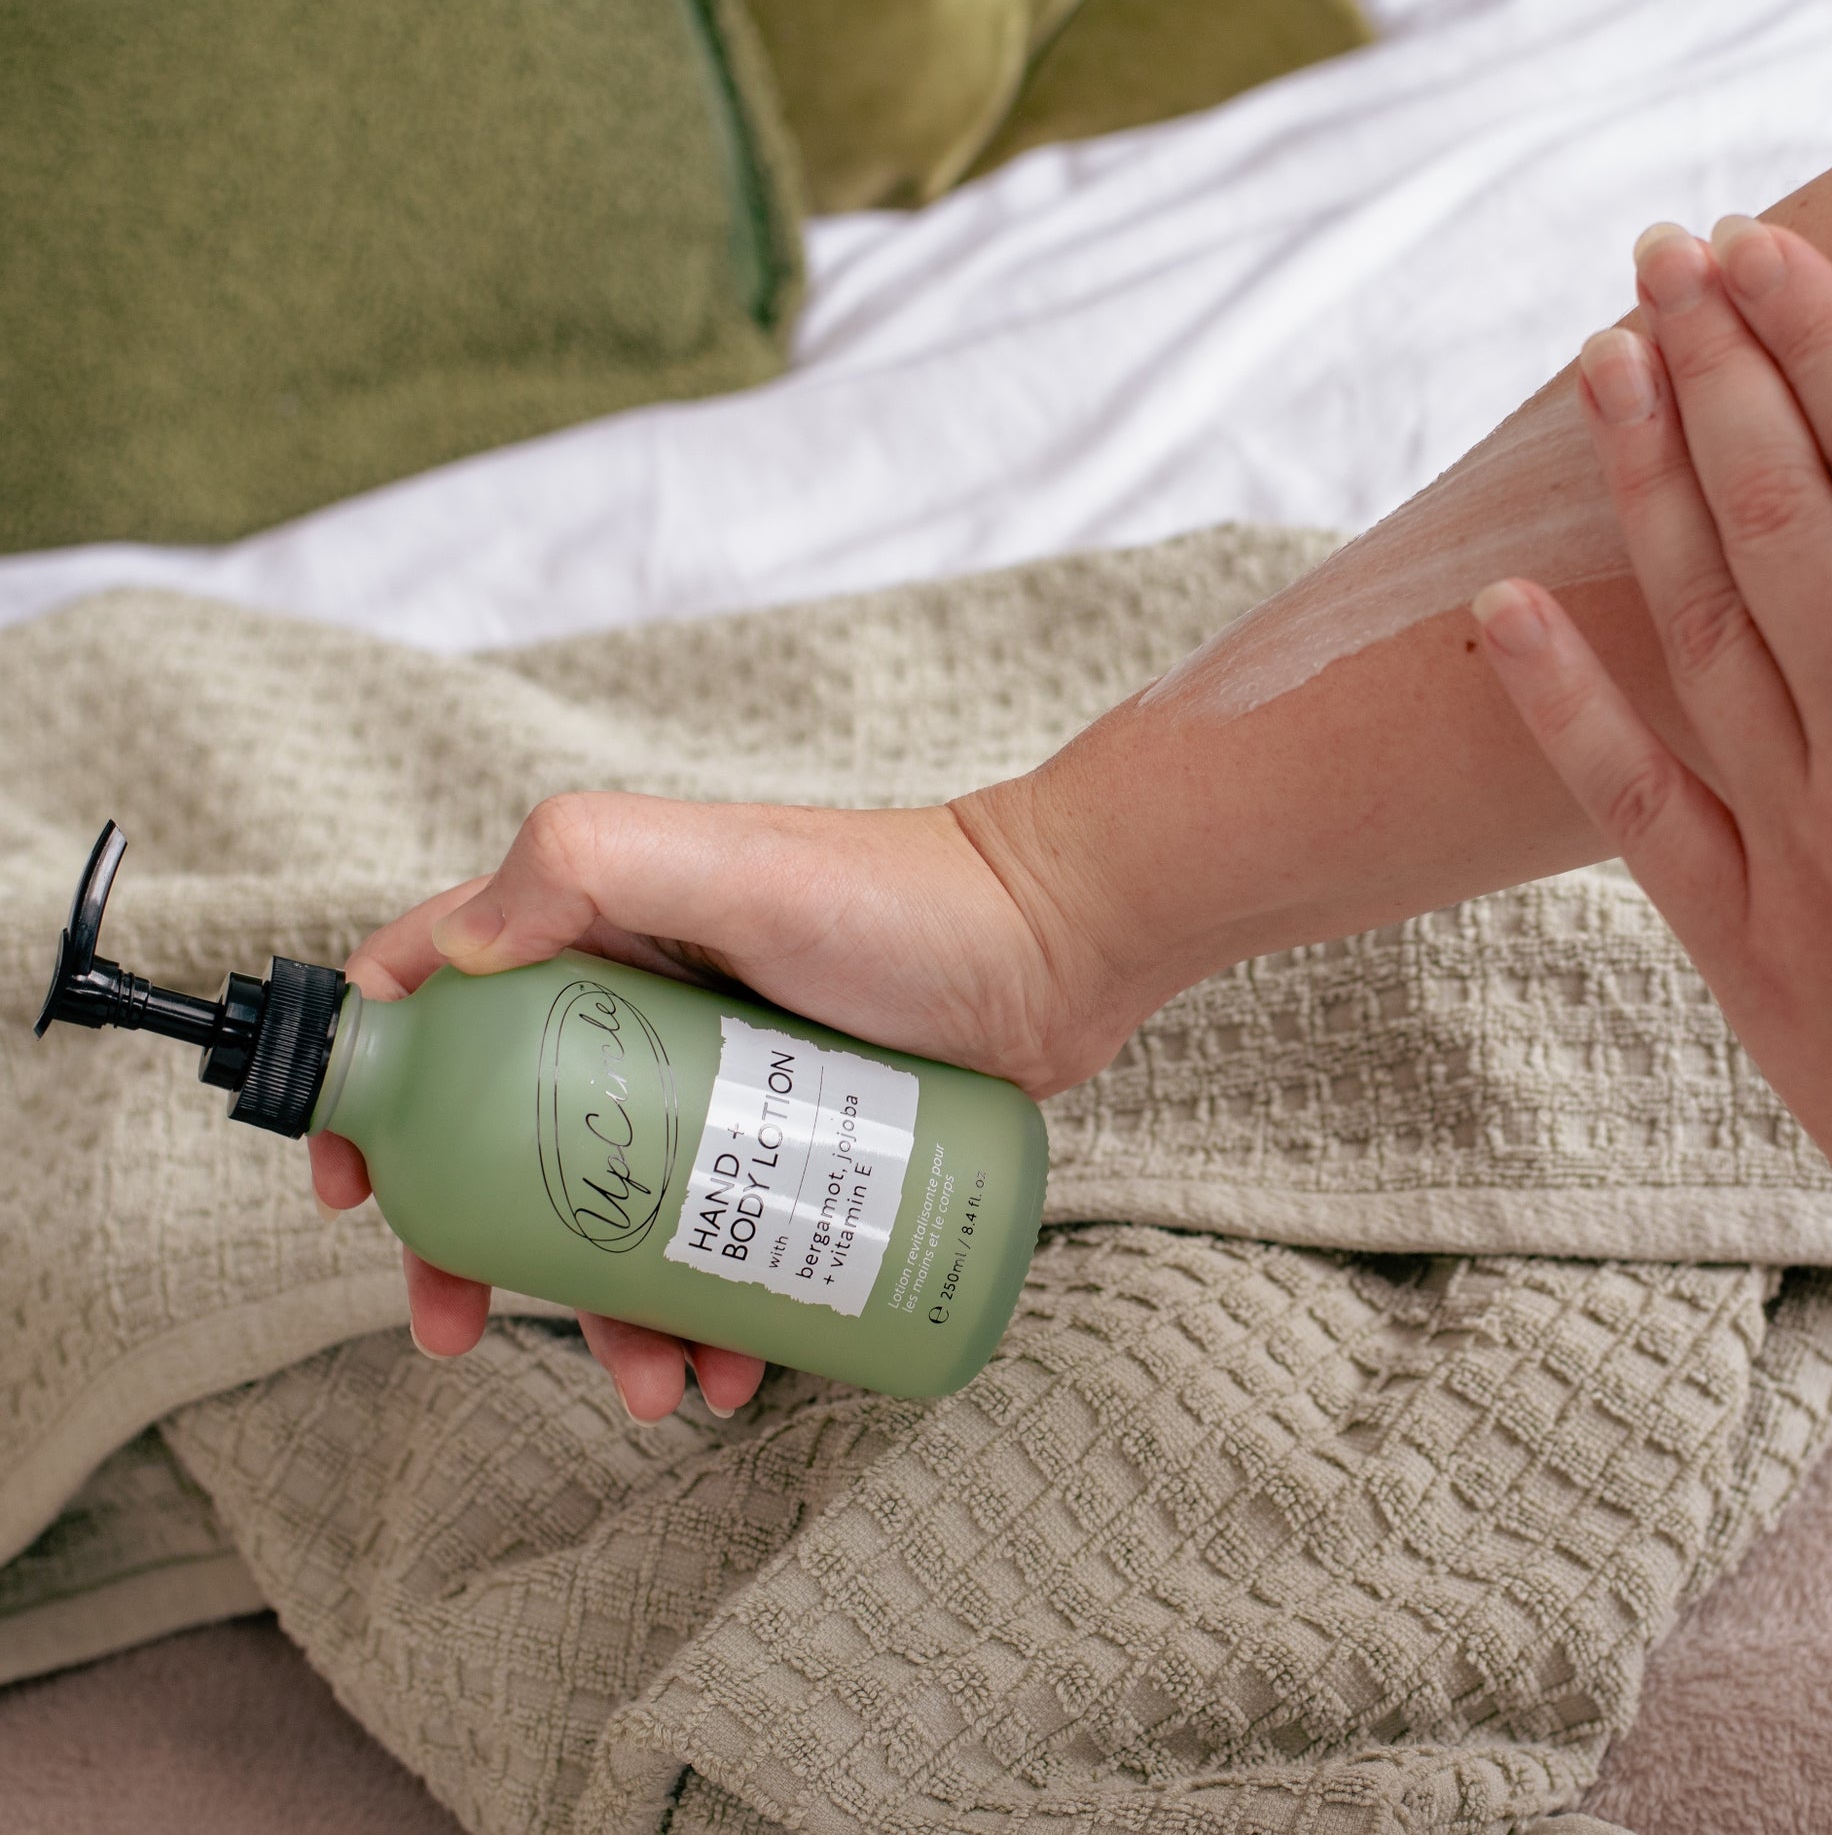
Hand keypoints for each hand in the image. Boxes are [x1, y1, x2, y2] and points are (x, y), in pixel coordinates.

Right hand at [308, 791, 1117, 1418]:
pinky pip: (713, 1246)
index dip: (380, 1089)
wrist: (1058, 950)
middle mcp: (641, 1007)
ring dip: (604, 1315)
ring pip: (616, 1218)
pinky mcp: (788, 1146)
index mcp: (597, 929)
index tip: (359, 1188)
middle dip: (474, 1247)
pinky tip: (736, 1369)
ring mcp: (717, 1087)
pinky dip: (705, 1316)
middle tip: (460, 1331)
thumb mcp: (729, 860)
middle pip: (509, 1140)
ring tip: (661, 1386)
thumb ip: (586, 866)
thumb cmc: (901, 897)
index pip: (439, 998)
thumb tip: (450, 957)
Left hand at [1472, 216, 1831, 1311]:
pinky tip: (1497, 604)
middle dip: (1734, 375)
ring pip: (1713, 629)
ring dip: (1649, 485)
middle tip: (1669, 251)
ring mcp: (1811, 853)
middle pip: (1806, 526)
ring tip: (1600, 358)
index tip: (1766, 257)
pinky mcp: (1741, 942)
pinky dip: (1564, 701)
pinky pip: (1634, 801)